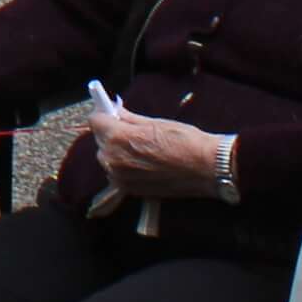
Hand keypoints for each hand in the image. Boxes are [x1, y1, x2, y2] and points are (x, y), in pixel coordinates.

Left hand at [89, 105, 235, 201]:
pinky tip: (144, 163)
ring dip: (117, 152)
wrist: (206, 169)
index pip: (95, 120)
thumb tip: (115, 111)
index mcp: (117, 138)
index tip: (112, 114)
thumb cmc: (184, 141)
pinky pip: (117, 174)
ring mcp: (119, 177)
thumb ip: (129, 118)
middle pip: (100, 140)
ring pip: (108, 158)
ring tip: (141, 149)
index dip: (104, 115)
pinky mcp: (129, 190)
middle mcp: (112, 159)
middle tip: (131, 131)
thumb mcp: (155, 123)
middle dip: (111, 134)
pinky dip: (125, 167)